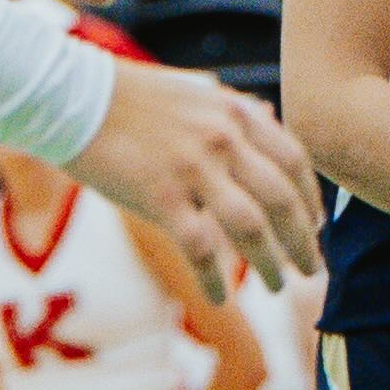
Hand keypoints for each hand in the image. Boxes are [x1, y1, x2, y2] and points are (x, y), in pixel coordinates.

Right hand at [65, 59, 324, 295]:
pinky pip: (201, 247)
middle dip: (302, 239)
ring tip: (279, 285)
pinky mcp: (160, 195)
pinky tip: (219, 297)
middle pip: (282, 198)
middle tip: (312, 268)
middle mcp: (224, 139)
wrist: (72, 96)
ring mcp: (194, 168)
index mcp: (237, 113)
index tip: (317, 225)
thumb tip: (267, 116)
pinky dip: (215, 278)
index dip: (311, 198)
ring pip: (250, 227)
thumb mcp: (197, 92)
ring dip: (270, 262)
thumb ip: (234, 110)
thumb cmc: (133, 96)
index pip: (294, 160)